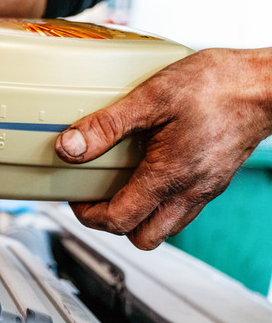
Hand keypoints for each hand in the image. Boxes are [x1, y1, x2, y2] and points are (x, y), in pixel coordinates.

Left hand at [55, 48, 271, 249]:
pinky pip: (182, 209)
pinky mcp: (215, 180)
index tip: (75, 196)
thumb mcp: (150, 99)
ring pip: (164, 227)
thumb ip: (106, 126)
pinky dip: (159, 202)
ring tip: (119, 184)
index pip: (118, 221)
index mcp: (169, 177)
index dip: (88, 215)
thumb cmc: (218, 86)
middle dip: (112, 223)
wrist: (267, 84)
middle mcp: (190, 193)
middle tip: (95, 197)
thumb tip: (70, 147)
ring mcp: (205, 190)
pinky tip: (149, 171)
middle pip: (142, 238)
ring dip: (137, 216)